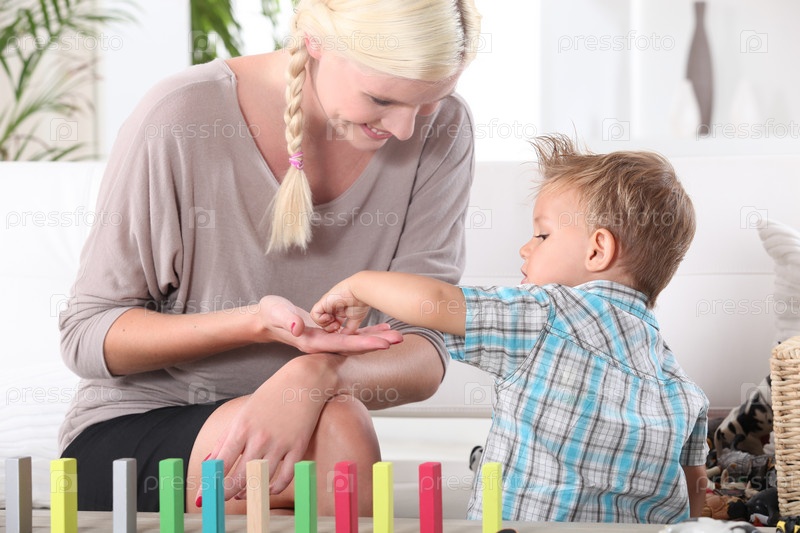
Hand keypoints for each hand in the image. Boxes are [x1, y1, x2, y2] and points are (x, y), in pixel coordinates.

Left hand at [198, 357, 331, 501]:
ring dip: (248, 493)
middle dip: (226, 494)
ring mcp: (280, 444)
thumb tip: (208, 463)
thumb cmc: (270, 396)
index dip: (210, 484)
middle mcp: (260, 438)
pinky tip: (267, 489)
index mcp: (242, 428)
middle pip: (238, 477)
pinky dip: (274, 489)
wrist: (303, 382)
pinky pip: (285, 478)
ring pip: (260, 481)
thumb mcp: (242, 414)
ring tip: (242, 494)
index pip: (221, 463)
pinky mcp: (298, 448)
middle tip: (223, 498)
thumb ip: (224, 440)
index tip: (203, 497)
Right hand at [256, 295, 401, 353]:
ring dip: (377, 337)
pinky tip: (382, 328)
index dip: (364, 343)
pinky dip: (367, 331)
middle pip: (355, 345)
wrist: (266, 320)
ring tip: (397, 334)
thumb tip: (298, 327)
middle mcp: (323, 345)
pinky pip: (352, 334)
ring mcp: (327, 341)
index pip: (344, 344)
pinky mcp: (329, 334)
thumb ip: (287, 319)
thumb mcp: (276, 312)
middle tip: (400, 338)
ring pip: (357, 341)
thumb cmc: (270, 314)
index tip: (384, 343)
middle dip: (377, 342)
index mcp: (314, 342)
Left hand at [310, 279, 370, 333]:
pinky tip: (330, 317)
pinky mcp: (322, 302)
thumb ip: (349, 329)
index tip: (340, 330)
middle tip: (337, 326)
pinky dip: (320, 319)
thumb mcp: (355, 319)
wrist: (360, 294)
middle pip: (324, 322)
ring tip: (334, 321)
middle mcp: (332, 307)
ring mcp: (326, 304)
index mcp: (339, 310)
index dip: (334, 328)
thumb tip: (344, 337)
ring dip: (325, 324)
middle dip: (329, 328)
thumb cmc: (360, 302)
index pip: (332, 322)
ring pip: (318, 319)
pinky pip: (314, 314)